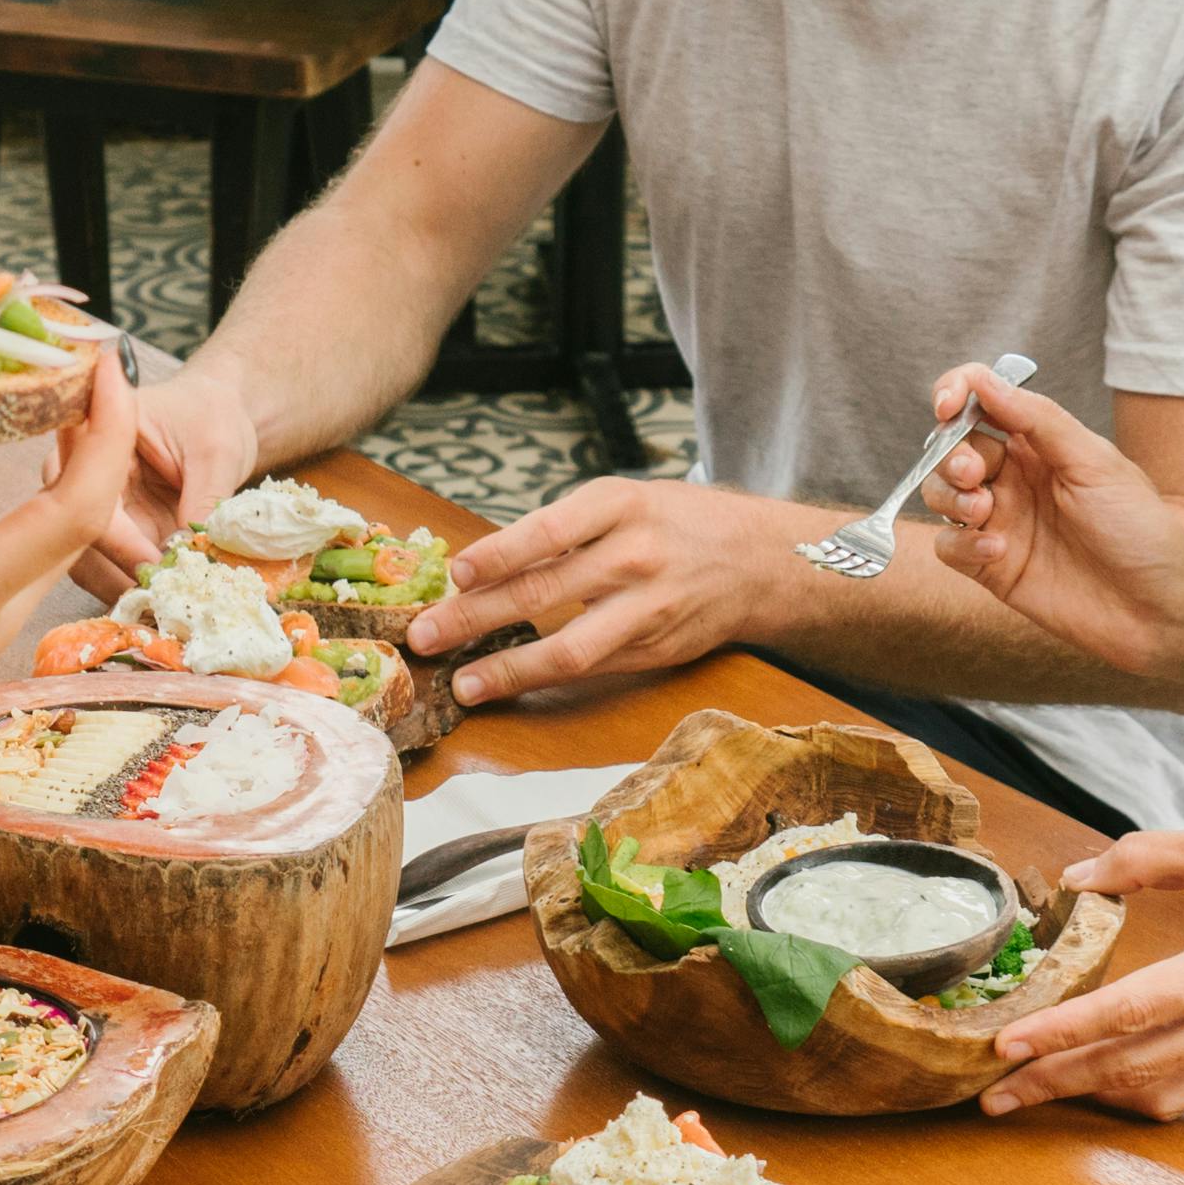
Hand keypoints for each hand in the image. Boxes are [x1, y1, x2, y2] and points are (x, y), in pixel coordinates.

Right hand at [76, 361, 263, 595]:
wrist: (220, 416)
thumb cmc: (212, 416)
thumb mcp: (215, 451)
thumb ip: (201, 499)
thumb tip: (190, 554)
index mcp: (92, 437)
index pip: (89, 500)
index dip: (119, 541)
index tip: (155, 567)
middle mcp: (79, 478)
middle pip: (76, 542)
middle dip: (115, 576)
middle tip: (159, 601)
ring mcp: (97, 512)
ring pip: (90, 568)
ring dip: (126, 590)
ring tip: (166, 607)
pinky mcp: (119, 537)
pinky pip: (117, 572)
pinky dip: (141, 589)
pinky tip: (168, 601)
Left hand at [411, 477, 821, 710]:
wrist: (758, 559)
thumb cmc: (673, 523)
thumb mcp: (623, 501)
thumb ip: (562, 530)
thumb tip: (479, 567)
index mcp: (621, 504)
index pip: (549, 530)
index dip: (499, 553)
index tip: (456, 572)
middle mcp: (635, 555)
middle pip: (544, 589)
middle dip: (475, 616)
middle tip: (425, 633)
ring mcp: (647, 608)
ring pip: (569, 647)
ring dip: (506, 668)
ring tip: (461, 681)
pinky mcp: (655, 649)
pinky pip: (589, 668)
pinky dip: (540, 678)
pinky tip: (502, 682)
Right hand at [928, 360, 1183, 691]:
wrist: (1160, 609)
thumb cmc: (1141, 531)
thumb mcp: (1096, 463)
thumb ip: (1037, 419)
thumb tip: (985, 381)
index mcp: (1041, 445)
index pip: (982, 403)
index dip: (956, 393)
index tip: (946, 406)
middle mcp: (1016, 479)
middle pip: (951, 448)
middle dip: (952, 455)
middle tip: (974, 473)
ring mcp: (1002, 523)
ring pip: (940, 494)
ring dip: (949, 497)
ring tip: (983, 511)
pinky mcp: (992, 568)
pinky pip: (948, 547)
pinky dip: (960, 545)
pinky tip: (996, 552)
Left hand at [978, 820, 1183, 1118]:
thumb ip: (1152, 857)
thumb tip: (1078, 872)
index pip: (1134, 1010)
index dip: (1065, 1031)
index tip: (1007, 1044)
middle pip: (1137, 1067)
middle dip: (1059, 1083)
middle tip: (992, 1096)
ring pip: (1165, 1088)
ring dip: (1096, 1095)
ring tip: (1037, 1093)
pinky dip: (1145, 1089)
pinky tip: (1109, 1081)